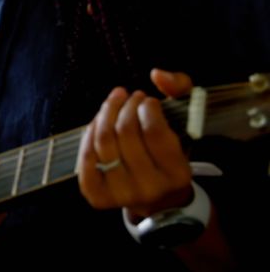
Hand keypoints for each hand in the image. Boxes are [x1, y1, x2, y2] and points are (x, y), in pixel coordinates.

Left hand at [77, 69, 194, 218]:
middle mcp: (150, 188)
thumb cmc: (167, 153)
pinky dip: (88, 135)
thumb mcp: (185, 122)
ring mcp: (122, 194)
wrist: (156, 197)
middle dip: (123, 107)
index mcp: (177, 174)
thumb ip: (181, 89)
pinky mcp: (97, 196)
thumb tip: (158, 74)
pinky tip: (98, 123)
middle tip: (128, 97)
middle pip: (125, 133)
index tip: (146, 100)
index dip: (146, 107)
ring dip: (104, 114)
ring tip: (113, 103)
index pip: (154, 130)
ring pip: (103, 142)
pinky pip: (85, 157)